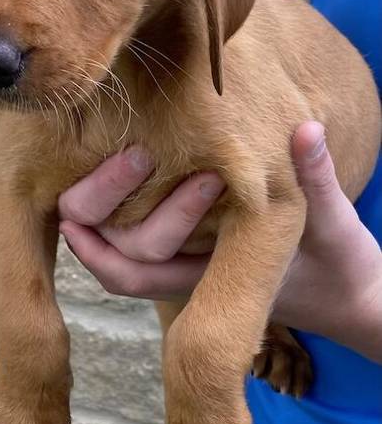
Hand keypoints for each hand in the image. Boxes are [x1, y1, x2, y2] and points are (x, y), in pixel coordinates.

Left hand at [59, 126, 381, 359]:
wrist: (351, 293)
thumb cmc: (340, 264)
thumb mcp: (333, 222)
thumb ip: (317, 179)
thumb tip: (305, 130)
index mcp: (216, 276)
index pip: (140, 274)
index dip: (100, 252)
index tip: (71, 217)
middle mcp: (199, 274)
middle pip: (125, 264)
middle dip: (97, 230)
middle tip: (72, 194)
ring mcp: (201, 262)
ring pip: (135, 252)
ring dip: (107, 221)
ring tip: (82, 180)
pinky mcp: (207, 246)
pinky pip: (156, 238)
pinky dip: (133, 212)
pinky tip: (122, 175)